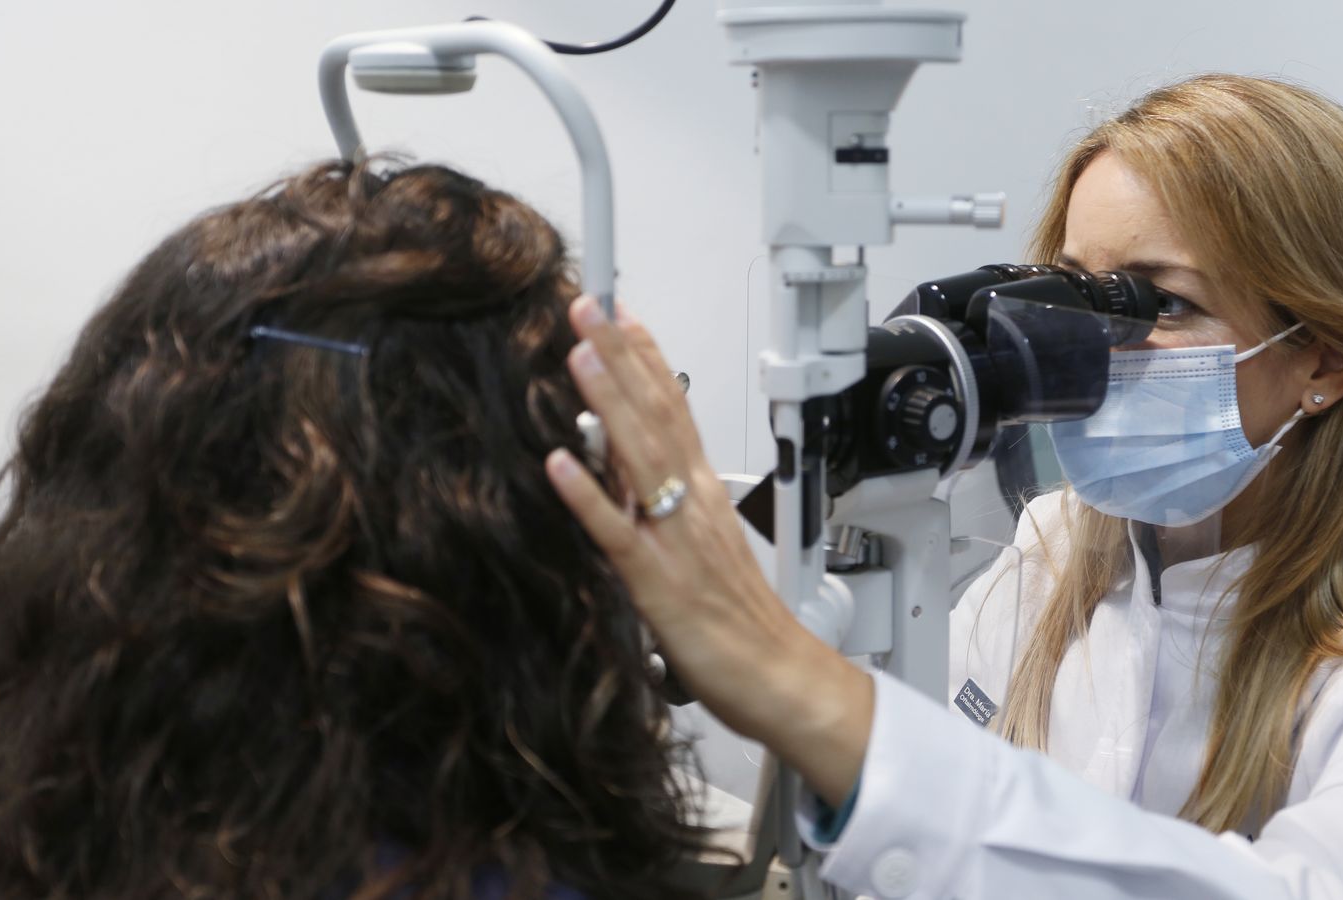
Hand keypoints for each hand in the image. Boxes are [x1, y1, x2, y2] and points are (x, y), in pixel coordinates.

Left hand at [544, 296, 871, 804]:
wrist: (782, 679)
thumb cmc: (745, 624)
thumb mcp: (706, 550)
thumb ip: (670, 508)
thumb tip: (628, 475)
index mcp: (704, 495)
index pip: (676, 410)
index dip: (647, 358)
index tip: (622, 314)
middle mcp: (692, 505)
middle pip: (656, 415)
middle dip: (621, 357)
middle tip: (589, 305)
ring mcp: (675, 539)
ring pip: (639, 457)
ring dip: (608, 401)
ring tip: (579, 352)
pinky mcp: (657, 583)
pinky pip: (617, 533)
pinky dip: (588, 497)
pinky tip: (560, 463)